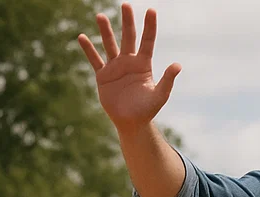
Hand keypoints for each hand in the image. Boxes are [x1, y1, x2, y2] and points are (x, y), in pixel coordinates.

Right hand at [78, 5, 180, 132]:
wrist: (131, 122)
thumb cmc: (147, 110)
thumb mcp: (159, 96)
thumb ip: (167, 80)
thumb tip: (177, 65)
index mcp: (144, 64)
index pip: (147, 41)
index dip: (150, 26)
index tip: (151, 10)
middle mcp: (129, 62)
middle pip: (128, 37)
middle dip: (127, 22)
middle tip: (126, 5)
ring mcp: (115, 67)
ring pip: (110, 45)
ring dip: (105, 31)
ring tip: (101, 16)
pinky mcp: (103, 76)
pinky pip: (95, 60)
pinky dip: (89, 49)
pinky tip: (82, 37)